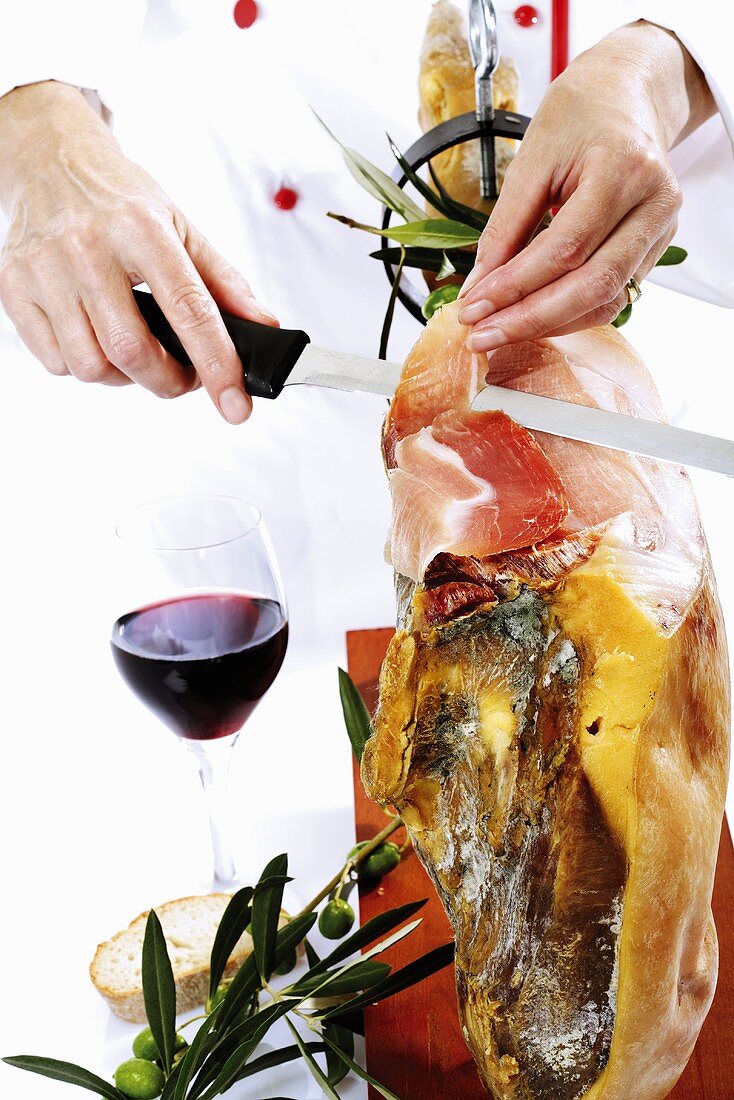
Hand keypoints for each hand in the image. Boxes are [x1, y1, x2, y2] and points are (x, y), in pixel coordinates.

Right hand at [0, 81, 277, 422]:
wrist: (51, 161)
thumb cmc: (120, 200)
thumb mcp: (181, 228)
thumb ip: (226, 282)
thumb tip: (263, 327)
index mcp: (140, 228)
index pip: (188, 310)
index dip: (216, 364)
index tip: (235, 405)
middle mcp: (87, 247)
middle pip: (132, 351)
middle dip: (169, 381)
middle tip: (183, 374)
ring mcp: (45, 269)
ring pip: (91, 366)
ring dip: (124, 377)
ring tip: (136, 350)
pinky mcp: (13, 288)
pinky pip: (55, 362)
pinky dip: (84, 366)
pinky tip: (97, 338)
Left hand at [458, 22, 715, 349]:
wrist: (625, 96)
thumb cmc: (579, 115)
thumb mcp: (532, 156)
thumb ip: (506, 224)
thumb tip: (479, 284)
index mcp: (623, 168)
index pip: (566, 248)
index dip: (515, 285)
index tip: (473, 306)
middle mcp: (653, 204)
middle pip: (592, 284)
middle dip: (530, 319)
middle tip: (482, 335)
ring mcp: (660, 230)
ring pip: (606, 301)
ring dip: (548, 325)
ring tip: (499, 332)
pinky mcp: (655, 248)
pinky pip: (612, 297)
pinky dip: (569, 315)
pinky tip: (531, 319)